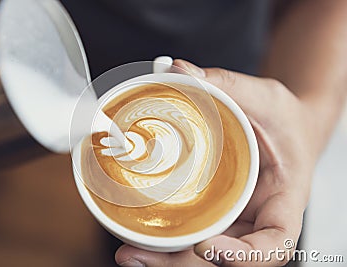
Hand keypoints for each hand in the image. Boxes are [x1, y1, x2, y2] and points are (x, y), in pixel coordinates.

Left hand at [116, 59, 316, 266]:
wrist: (284, 128)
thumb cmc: (284, 119)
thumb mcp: (265, 97)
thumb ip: (227, 85)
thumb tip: (179, 70)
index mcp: (283, 197)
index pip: (276, 241)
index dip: (246, 257)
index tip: (207, 247)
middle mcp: (256, 215)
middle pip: (225, 255)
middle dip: (182, 263)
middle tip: (137, 255)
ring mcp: (234, 216)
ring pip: (202, 250)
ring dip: (165, 258)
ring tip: (128, 253)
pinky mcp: (214, 210)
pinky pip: (192, 228)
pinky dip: (165, 237)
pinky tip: (136, 232)